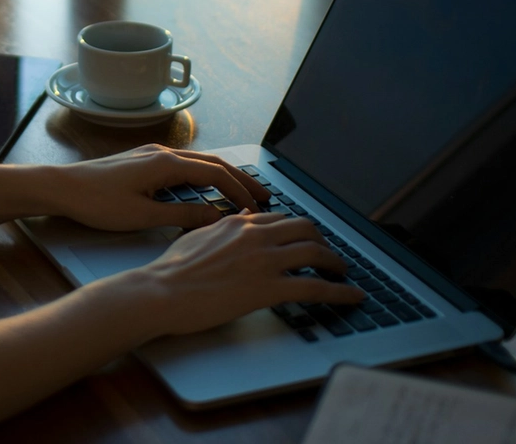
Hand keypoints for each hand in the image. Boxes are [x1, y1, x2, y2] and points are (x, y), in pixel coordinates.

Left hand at [50, 144, 270, 231]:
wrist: (61, 187)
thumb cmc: (96, 202)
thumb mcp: (142, 216)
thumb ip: (182, 216)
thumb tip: (216, 217)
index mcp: (166, 164)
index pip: (216, 174)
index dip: (240, 191)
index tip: (257, 209)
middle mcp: (162, 153)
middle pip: (213, 163)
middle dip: (241, 179)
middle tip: (264, 195)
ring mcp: (152, 154)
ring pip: (199, 162)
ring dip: (223, 176)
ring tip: (242, 192)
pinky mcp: (142, 161)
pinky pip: (183, 165)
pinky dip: (203, 175)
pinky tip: (206, 189)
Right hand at [125, 212, 363, 337]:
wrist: (162, 292)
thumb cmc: (171, 270)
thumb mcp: (196, 236)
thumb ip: (222, 227)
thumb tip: (239, 218)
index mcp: (238, 224)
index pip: (279, 219)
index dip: (297, 230)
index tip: (304, 239)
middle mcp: (256, 236)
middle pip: (305, 229)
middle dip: (322, 240)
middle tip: (328, 254)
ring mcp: (265, 261)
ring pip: (316, 253)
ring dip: (336, 263)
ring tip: (343, 273)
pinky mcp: (269, 288)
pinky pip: (316, 287)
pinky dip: (341, 292)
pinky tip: (353, 297)